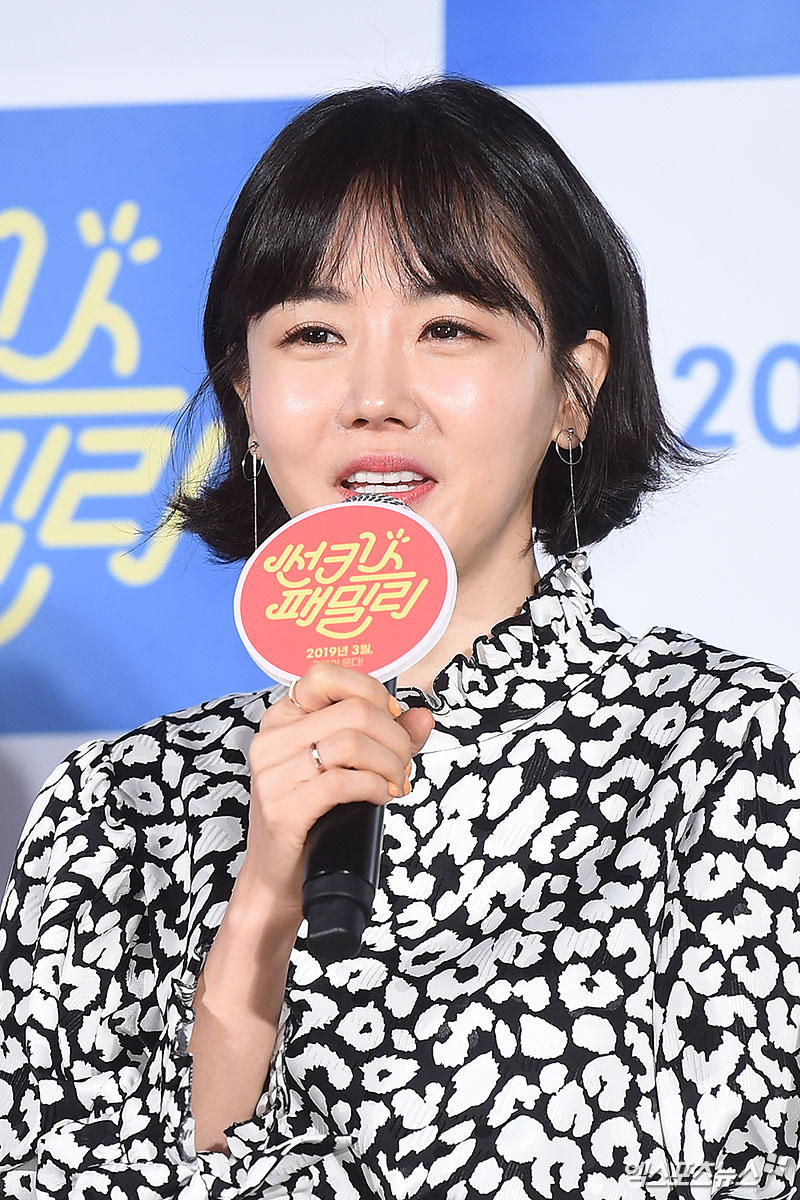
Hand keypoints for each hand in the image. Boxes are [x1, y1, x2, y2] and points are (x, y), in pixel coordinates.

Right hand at [233, 663, 433, 925]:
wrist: (278, 879)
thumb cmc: (314, 817)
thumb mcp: (346, 768)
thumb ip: (386, 738)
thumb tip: (424, 717)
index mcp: (283, 718)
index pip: (327, 674)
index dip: (371, 692)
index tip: (391, 720)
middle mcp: (272, 738)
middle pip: (354, 711)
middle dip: (395, 738)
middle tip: (404, 764)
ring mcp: (273, 773)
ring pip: (353, 743)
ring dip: (390, 764)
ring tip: (396, 783)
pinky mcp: (283, 807)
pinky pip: (344, 781)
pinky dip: (375, 787)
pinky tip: (380, 797)